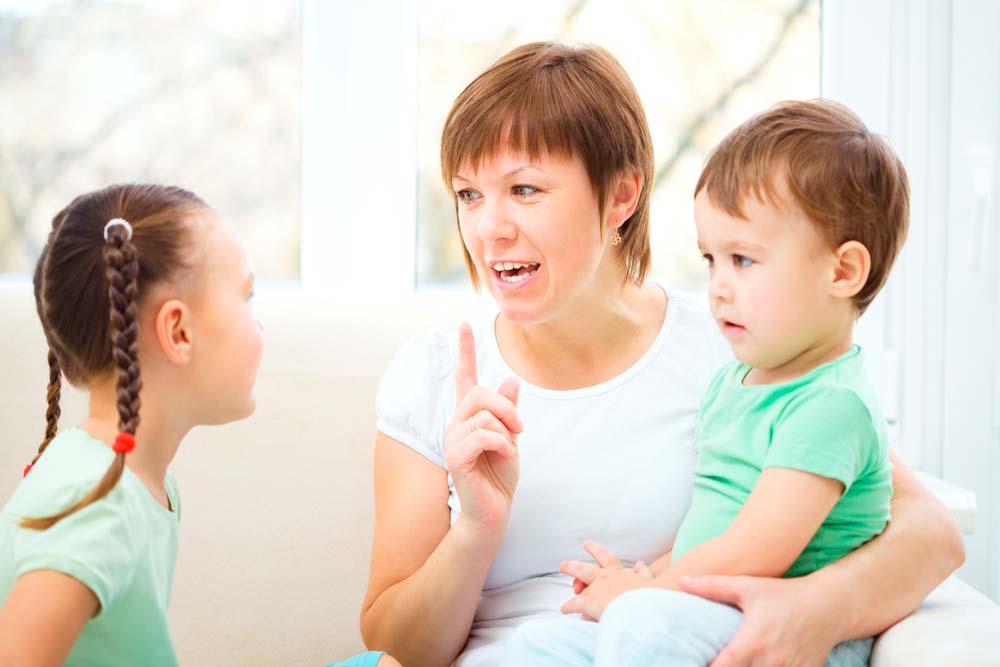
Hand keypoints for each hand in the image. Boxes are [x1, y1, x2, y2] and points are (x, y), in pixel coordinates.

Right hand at [444, 323, 521, 537]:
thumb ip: (508, 411)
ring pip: (485, 414)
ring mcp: (453, 439)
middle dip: (506, 407)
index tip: (464, 323)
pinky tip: (503, 456)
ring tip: (508, 449)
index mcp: (470, 416)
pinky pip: (483, 434)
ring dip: (506, 430)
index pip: (465, 376)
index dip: (465, 350)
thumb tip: (511, 379)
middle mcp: (456, 422)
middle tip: (520, 429)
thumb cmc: (500, 476)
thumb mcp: (511, 437)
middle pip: (480, 393)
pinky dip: (501, 443)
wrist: (494, 511)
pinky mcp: (455, 456)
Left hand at [559, 540, 653, 620]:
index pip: (605, 558)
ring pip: (578, 585)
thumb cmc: (649, 595)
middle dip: (573, 566)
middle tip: (563, 565)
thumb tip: (640, 563)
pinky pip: (575, 604)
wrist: (644, 606)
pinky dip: (569, 606)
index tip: (586, 544)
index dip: (595, 550)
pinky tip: (564, 609)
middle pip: (584, 569)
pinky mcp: (590, 602)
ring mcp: (596, 589)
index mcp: (618, 572)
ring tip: (561, 588)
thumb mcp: (649, 580)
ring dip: (571, 585)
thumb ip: (644, 572)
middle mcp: (604, 577)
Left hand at [679, 574, 840, 666]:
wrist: (829, 606)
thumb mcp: (747, 586)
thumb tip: (681, 581)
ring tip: (737, 663)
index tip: (694, 662)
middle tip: (717, 661)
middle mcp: (770, 662)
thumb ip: (712, 587)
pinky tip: (759, 665)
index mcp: (752, 642)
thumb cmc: (783, 594)